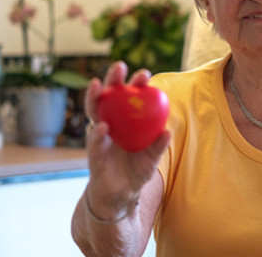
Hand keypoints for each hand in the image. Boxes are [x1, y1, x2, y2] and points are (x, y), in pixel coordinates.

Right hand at [82, 62, 170, 219]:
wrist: (121, 195)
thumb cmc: (136, 171)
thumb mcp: (152, 158)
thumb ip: (159, 145)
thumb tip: (168, 130)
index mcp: (125, 123)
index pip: (129, 99)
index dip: (134, 85)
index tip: (145, 73)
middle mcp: (110, 125)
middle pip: (109, 98)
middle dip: (112, 80)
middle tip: (119, 66)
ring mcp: (99, 137)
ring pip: (94, 113)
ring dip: (95, 97)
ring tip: (99, 84)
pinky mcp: (93, 154)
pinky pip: (94, 142)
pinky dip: (97, 134)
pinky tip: (102, 126)